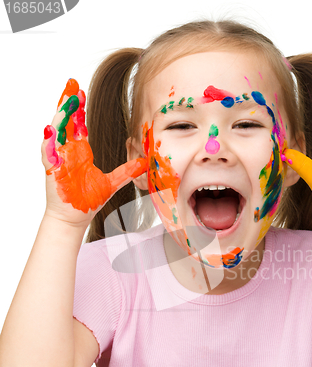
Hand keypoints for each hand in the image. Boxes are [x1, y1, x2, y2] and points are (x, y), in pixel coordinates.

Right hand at [41, 79, 146, 226]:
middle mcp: (68, 151)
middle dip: (68, 103)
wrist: (75, 218)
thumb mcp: (112, 183)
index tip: (82, 92)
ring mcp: (59, 159)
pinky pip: (48, 152)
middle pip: (66, 122)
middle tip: (72, 85)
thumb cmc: (88, 201)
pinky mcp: (52, 169)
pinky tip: (51, 129)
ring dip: (60, 116)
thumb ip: (126, 171)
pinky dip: (49, 141)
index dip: (79, 109)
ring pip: (56, 131)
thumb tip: (143, 162)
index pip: (78, 125)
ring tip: (66, 101)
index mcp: (80, 151)